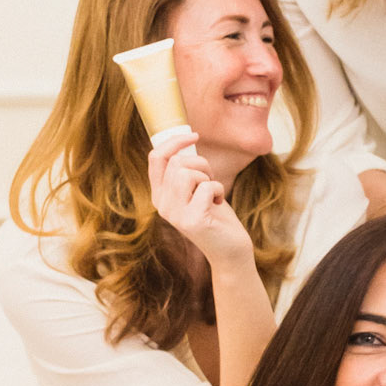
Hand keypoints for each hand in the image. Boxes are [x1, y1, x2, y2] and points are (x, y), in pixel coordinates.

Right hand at [148, 128, 254, 270]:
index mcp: (159, 195)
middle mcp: (161, 205)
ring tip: (213, 193)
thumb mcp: (195, 190)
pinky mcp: (192, 220)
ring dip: (208, 176)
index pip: (155, 157)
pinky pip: (206, 187)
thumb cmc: (216, 216)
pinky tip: (218, 203)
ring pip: (187, 172)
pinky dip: (219, 189)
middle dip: (201, 164)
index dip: (174, 141)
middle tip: (211, 182)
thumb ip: (185, 171)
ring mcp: (174, 214)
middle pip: (176, 162)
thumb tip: (185, 140)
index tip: (195, 135)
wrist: (229, 251)